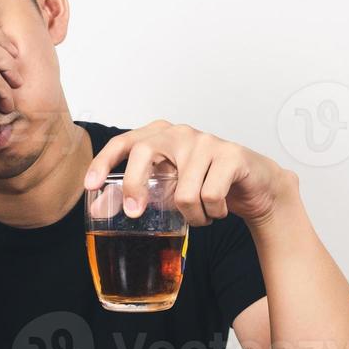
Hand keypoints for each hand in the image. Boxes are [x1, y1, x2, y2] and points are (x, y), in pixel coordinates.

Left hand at [84, 121, 292, 227]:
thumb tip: (101, 208)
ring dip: (192, 216)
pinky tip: (219, 209)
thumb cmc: (208, 185)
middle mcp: (180, 132)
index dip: (104, 162)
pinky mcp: (231, 155)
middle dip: (137, 188)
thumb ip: (141, 189)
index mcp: (160, 135)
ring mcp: (206, 141)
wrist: (257, 186)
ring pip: (183, 191)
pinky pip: (209, 197)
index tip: (91, 185)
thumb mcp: (170, 186)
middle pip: (145, 154)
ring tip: (201, 215)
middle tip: (135, 213)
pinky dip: (213, 214)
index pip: (124, 142)